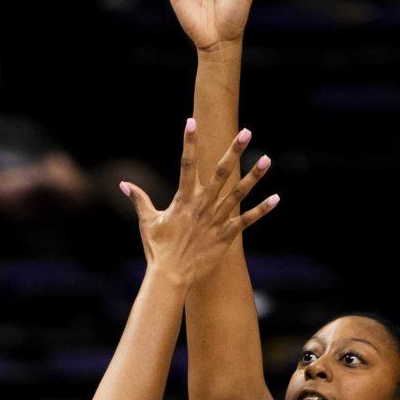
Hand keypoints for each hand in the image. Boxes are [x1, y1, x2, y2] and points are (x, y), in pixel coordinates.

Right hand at [122, 120, 277, 286]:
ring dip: (254, 177)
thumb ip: (139, 199)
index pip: (186, 164)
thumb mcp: (147, 222)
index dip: (188, 142)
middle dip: (234, 151)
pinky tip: (276, 199)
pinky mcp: (226, 235)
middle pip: (221, 172)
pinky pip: (246, 220)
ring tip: (266, 159)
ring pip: (238, 193)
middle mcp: (202, 205)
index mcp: (183, 199)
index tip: (192, 122)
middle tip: (246, 132)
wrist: (170, 277)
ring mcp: (216, 220)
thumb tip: (123, 184)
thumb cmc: (158, 250)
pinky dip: (261, 210)